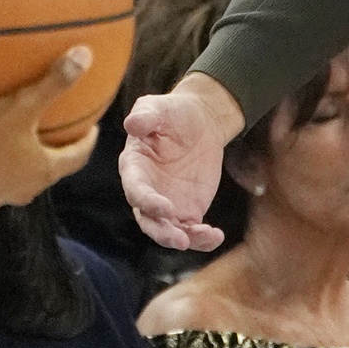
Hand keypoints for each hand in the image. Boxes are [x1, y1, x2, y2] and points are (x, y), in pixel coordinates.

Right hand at [0, 47, 98, 209]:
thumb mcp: (22, 105)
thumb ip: (54, 82)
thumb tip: (86, 55)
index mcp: (44, 170)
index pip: (77, 157)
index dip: (87, 142)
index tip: (92, 129)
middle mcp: (25, 190)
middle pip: (51, 170)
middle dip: (58, 152)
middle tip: (61, 135)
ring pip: (22, 180)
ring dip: (27, 163)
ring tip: (24, 144)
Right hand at [121, 72, 244, 250]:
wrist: (200, 122)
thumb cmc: (173, 113)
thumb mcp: (158, 107)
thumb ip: (145, 116)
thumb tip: (132, 123)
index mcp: (134, 168)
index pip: (135, 190)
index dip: (147, 201)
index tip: (165, 208)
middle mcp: (147, 192)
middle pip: (149, 220)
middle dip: (162, 232)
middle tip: (180, 239)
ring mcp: (167, 204)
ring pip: (169, 231)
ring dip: (184, 239)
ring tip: (206, 237)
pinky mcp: (187, 210)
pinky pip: (192, 230)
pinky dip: (202, 238)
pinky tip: (216, 236)